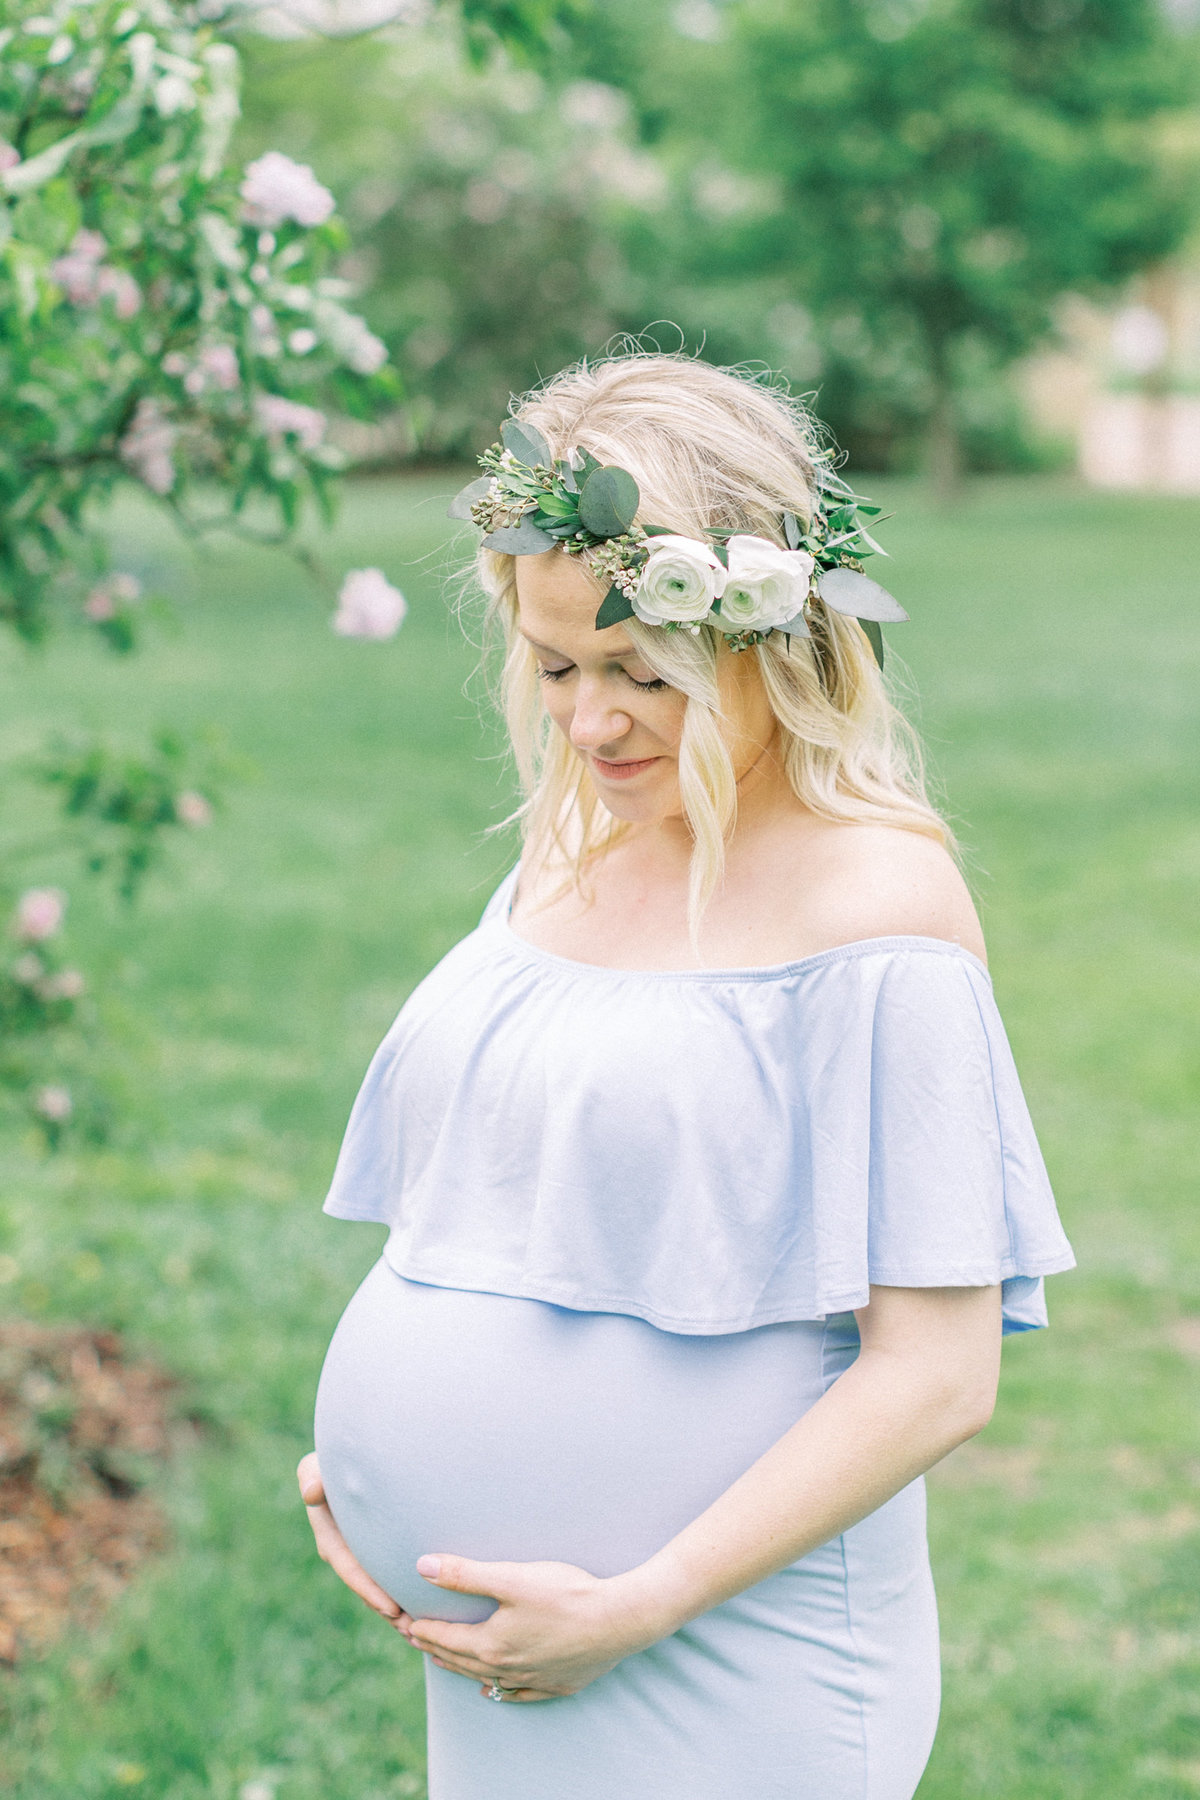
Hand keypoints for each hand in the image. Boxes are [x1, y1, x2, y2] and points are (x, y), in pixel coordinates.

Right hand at [297, 1452, 413, 1636]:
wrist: (355, 1459)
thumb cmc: (334, 1460)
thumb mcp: (316, 1465)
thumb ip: (312, 1475)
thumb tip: (311, 1492)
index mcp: (331, 1538)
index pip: (351, 1568)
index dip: (369, 1589)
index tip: (390, 1607)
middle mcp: (346, 1553)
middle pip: (369, 1588)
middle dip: (389, 1610)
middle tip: (413, 1630)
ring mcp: (364, 1556)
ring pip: (383, 1588)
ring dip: (400, 1610)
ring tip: (424, 1631)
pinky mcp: (381, 1553)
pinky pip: (393, 1578)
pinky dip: (408, 1595)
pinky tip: (430, 1612)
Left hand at [407, 1554, 664, 1703]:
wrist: (620, 1620)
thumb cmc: (566, 1594)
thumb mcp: (511, 1577)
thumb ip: (465, 1574)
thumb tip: (421, 1566)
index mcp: (492, 1644)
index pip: (446, 1638)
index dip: (423, 1629)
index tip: (405, 1622)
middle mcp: (508, 1669)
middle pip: (461, 1660)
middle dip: (436, 1648)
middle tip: (416, 1638)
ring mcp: (534, 1679)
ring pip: (486, 1679)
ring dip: (461, 1669)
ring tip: (444, 1661)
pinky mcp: (559, 1683)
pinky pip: (519, 1694)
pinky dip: (501, 1691)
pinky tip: (493, 1690)